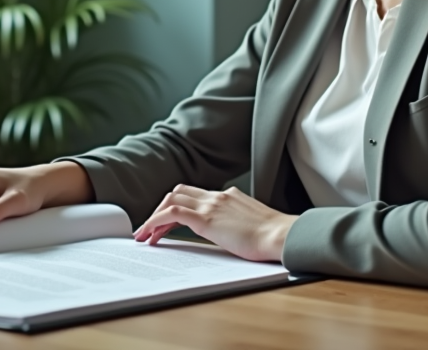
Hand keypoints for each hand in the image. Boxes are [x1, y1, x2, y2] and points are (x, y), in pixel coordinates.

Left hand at [133, 184, 297, 261]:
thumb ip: (237, 222)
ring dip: (154, 216)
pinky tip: (149, 234)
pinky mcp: (206, 219)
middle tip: (151, 228)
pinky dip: (155, 221)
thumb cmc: (273, 236)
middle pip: (179, 192)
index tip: (167, 223)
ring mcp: (211, 205)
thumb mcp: (252, 223)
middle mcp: (218, 196)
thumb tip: (230, 234)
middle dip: (161, 208)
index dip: (177, 206)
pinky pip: (172, 213)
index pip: (195, 194)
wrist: (282, 235)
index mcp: (229, 196)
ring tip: (145, 235)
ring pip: (171, 199)